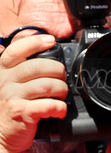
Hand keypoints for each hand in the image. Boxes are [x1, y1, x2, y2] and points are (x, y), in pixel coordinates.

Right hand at [0, 33, 67, 152]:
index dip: (34, 42)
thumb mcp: (8, 85)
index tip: (50, 40)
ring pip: (47, 84)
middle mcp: (4, 81)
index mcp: (2, 72)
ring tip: (61, 95)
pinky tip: (59, 110)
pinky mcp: (21, 112)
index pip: (16, 50)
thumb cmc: (9, 108)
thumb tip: (43, 55)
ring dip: (61, 89)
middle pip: (38, 66)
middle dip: (58, 71)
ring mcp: (12, 96)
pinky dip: (60, 107)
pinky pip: (49, 104)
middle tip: (61, 79)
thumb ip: (20, 70)